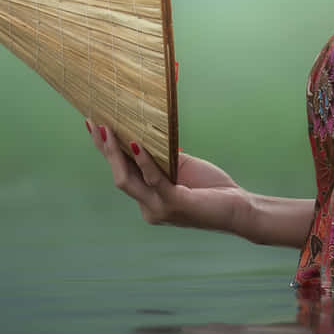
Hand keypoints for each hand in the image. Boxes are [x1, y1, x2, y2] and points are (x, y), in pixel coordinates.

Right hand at [87, 119, 243, 233]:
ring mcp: (160, 209)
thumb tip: (141, 134)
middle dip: (105, 149)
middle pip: (119, 175)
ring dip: (116, 154)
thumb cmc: (212, 189)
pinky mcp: (176, 205)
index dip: (106, 151)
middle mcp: (149, 208)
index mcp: (149, 199)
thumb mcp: (181, 168)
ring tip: (108, 131)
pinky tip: (137, 145)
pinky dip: (145, 162)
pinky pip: (154, 180)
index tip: (93, 125)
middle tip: (94, 123)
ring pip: (128, 181)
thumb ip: (161, 159)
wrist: (239, 209)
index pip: (122, 172)